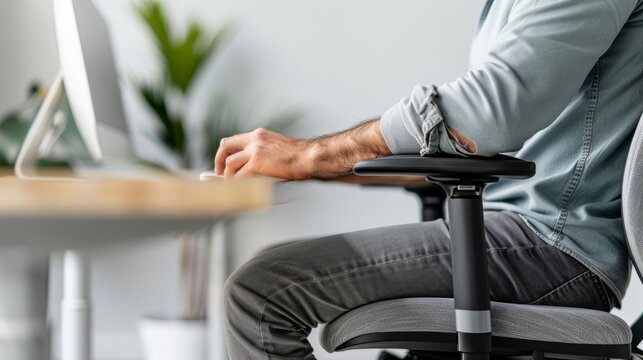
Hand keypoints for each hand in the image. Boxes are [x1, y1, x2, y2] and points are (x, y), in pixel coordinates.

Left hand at [214, 119, 390, 179]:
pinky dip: (237, 183)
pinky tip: (239, 188)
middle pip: (225, 146)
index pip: (233, 140)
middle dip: (219, 161)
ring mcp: (255, 151)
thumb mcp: (278, 146)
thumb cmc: (300, 156)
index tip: (224, 162)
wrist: (310, 156)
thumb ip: (264, 151)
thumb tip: (256, 165)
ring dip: (227, 176)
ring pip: (230, 163)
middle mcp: (254, 140)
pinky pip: (240, 175)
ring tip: (230, 185)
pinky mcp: (257, 163)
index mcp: (259, 135)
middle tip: (219, 173)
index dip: (225, 152)